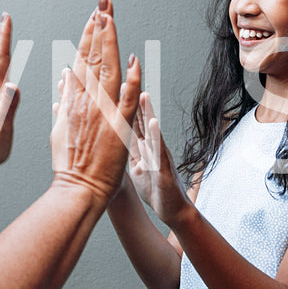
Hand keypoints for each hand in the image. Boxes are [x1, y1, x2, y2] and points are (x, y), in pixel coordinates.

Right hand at [50, 0, 140, 203]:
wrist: (78, 187)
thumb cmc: (69, 161)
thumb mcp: (60, 125)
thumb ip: (64, 98)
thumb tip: (64, 74)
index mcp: (73, 98)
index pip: (81, 58)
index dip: (89, 34)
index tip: (94, 15)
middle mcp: (85, 100)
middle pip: (93, 56)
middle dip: (99, 27)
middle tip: (104, 2)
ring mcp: (101, 112)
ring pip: (106, 70)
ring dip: (110, 42)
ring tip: (111, 17)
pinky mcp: (117, 126)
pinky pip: (126, 99)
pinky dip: (130, 79)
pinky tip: (133, 60)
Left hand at [126, 92, 191, 225]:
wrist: (173, 210)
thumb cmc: (156, 190)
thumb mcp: (137, 168)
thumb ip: (130, 152)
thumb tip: (117, 140)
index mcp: (143, 148)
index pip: (131, 123)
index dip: (123, 105)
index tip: (113, 88)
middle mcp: (152, 148)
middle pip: (142, 120)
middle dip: (134, 100)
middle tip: (127, 79)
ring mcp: (160, 156)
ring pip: (152, 130)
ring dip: (148, 112)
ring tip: (142, 94)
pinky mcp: (165, 167)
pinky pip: (159, 150)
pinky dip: (156, 136)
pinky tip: (154, 123)